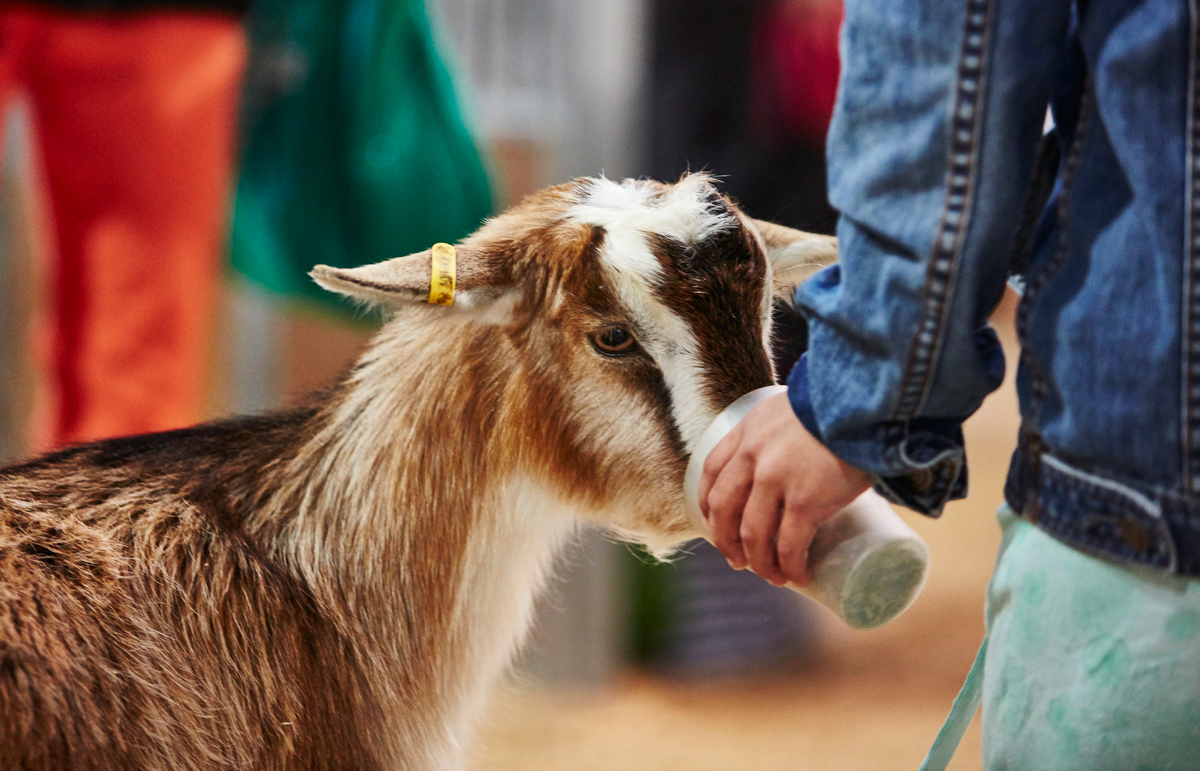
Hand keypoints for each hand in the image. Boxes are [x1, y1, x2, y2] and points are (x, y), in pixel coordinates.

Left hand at [698, 392, 870, 587]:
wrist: (863, 400)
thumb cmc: (839, 402)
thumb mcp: (794, 406)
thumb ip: (786, 428)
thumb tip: (803, 452)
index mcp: (747, 432)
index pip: (712, 472)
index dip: (708, 504)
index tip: (714, 523)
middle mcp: (753, 457)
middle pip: (725, 509)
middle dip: (727, 541)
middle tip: (738, 561)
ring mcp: (776, 480)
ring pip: (754, 534)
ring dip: (760, 562)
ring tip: (774, 576)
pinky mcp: (805, 500)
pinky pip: (790, 545)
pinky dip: (791, 566)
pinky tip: (799, 576)